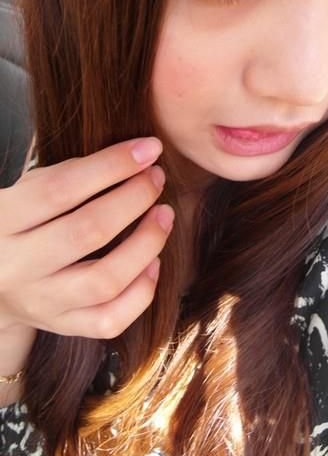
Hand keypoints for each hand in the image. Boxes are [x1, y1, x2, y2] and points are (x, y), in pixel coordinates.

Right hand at [0, 137, 173, 338]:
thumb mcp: (32, 190)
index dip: (112, 164)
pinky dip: (142, 290)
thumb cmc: (27, 222)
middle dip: (135, 198)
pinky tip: (153, 262)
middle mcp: (17, 266)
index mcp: (3, 219)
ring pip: (105, 280)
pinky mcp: (63, 326)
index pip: (61, 188)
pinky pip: (111, 319)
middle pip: (88, 231)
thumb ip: (73, 174)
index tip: (149, 148)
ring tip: (164, 215)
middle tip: (156, 178)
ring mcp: (40, 302)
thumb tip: (137, 158)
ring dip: (147, 243)